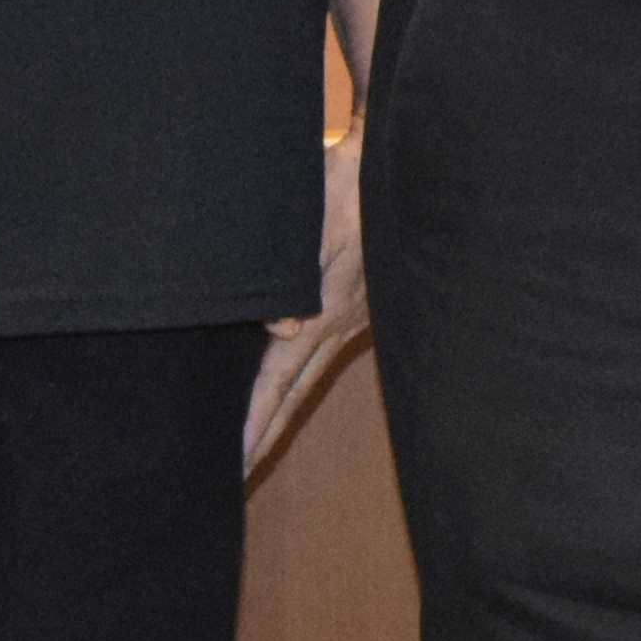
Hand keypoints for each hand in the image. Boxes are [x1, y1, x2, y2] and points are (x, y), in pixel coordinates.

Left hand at [245, 126, 369, 479]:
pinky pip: (318, 351)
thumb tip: (282, 330)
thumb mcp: (318, 224)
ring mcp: (350, 317)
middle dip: (264, 435)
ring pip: (305, 375)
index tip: (233, 468)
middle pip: (291, 394)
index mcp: (321, 317)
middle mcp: (334, 327)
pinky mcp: (356, 299)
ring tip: (256, 440)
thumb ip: (298, 279)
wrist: (407, 163)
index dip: (253, 426)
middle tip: (236, 477)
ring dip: (279, 410)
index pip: (277, 385)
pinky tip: (288, 374)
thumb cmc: (353, 186)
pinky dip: (296, 376)